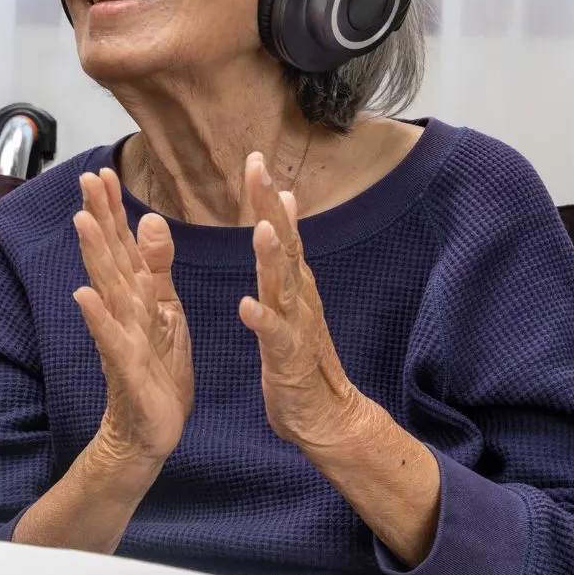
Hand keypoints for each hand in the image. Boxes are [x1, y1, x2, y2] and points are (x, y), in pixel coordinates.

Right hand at [71, 167, 192, 466]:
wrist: (150, 431)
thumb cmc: (156, 371)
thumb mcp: (166, 310)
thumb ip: (156, 266)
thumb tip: (150, 219)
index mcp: (136, 296)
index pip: (122, 244)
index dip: (112, 209)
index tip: (102, 171)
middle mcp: (122, 311)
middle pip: (109, 257)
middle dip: (99, 218)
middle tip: (87, 178)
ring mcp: (121, 338)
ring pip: (108, 290)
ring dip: (94, 256)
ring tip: (82, 221)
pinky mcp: (127, 369)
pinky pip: (112, 340)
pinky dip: (98, 318)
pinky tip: (83, 295)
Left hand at [238, 152, 374, 454]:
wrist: (326, 416)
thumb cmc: (302, 356)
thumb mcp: (293, 298)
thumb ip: (287, 254)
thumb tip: (287, 204)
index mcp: (294, 282)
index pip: (281, 229)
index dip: (268, 196)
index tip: (255, 158)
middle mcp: (299, 297)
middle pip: (286, 245)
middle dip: (270, 207)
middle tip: (258, 170)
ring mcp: (297, 327)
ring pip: (284, 286)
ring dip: (273, 258)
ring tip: (261, 229)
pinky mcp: (289, 360)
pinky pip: (275, 337)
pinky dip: (263, 320)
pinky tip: (247, 306)